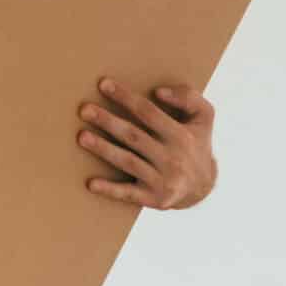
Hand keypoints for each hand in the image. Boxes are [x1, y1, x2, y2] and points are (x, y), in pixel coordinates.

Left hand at [77, 80, 216, 209]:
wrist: (202, 186)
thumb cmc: (195, 143)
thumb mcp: (203, 117)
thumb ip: (188, 97)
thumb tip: (159, 92)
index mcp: (181, 135)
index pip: (149, 112)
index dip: (126, 98)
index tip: (103, 85)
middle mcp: (172, 158)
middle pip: (134, 136)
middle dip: (108, 122)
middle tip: (84, 110)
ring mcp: (162, 180)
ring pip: (128, 162)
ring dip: (103, 149)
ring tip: (82, 137)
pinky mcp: (154, 199)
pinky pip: (129, 194)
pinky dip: (110, 189)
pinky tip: (91, 183)